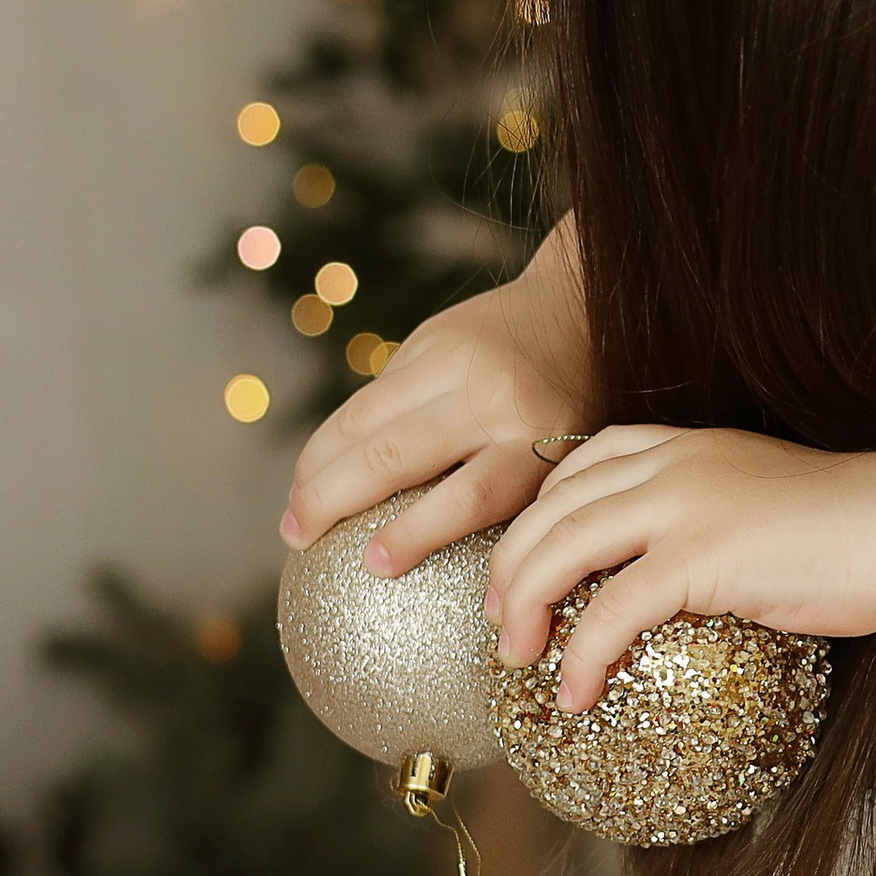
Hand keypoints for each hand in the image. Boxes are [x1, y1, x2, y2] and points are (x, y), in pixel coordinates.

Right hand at [281, 219, 594, 575]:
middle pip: (396, 455)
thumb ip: (514, 492)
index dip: (418, 533)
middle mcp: (494, 395)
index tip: (376, 565)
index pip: (473, 493)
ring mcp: (455, 360)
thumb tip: (461, 568)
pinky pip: (371, 394)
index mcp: (541, 434)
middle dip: (334, 500)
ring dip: (316, 468)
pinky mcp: (428, 338)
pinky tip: (314, 470)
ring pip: (364, 419)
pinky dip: (335, 436)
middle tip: (298, 538)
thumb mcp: (568, 452)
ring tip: (294, 511)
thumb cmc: (576, 406)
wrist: (581, 306)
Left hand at [485, 426, 875, 705]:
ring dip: (522, 608)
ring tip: (516, 658)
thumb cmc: (852, 528)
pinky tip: (575, 692)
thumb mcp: (763, 502)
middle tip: (500, 621)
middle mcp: (671, 464)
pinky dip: (580, 656)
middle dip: (509, 565)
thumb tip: (682, 582)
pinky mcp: (697, 557)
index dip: (539, 513)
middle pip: (551, 507)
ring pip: (559, 551)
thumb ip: (712, 521)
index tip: (525, 562)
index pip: (583, 463)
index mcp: (688, 446)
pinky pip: (609, 611)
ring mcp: (681, 506)